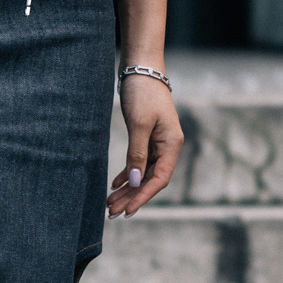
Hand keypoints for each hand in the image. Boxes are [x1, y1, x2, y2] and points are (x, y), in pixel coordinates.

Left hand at [107, 74, 183, 216]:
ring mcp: (158, 142)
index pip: (159, 179)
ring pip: (143, 173)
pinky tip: (114, 184)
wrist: (141, 69)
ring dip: (127, 188)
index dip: (143, 196)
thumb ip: (137, 154)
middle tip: (112, 213)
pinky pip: (138, 162)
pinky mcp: (147, 137)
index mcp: (171, 144)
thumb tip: (135, 181)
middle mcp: (167, 146)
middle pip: (150, 179)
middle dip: (131, 197)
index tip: (127, 211)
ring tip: (110, 203)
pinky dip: (127, 173)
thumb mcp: (139, 124)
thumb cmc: (143, 94)